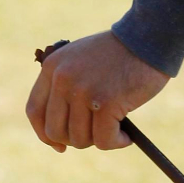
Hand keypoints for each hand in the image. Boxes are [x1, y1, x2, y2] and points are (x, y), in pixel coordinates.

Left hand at [26, 31, 168, 151]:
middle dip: (77, 139)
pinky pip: (104, 141)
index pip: (35, 111)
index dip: (45, 134)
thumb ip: (66, 88)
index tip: (60, 146)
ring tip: (116, 126)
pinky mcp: (106, 103)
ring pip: (80, 139)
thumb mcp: (81, 61)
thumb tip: (58, 138)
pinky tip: (126, 135)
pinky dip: (117, 142)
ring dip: (100, 139)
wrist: (148, 36)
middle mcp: (63, 78)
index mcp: (53, 66)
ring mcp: (83, 91)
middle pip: (56, 131)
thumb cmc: (119, 53)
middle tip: (97, 133)